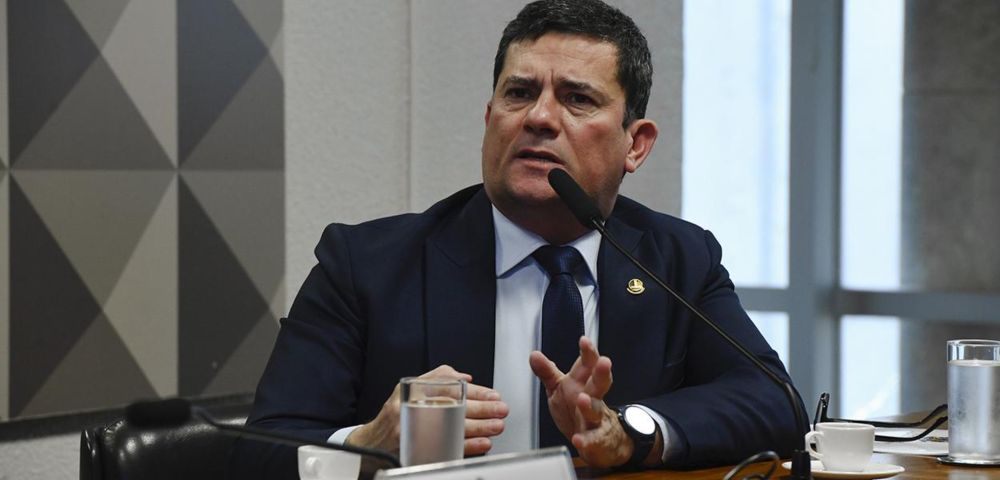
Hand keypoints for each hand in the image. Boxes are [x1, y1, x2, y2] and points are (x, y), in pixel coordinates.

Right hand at [346, 365, 507, 455]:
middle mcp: (413, 410)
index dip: (474, 392)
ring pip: (454, 429)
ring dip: (479, 427)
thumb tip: (466, 378)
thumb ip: (437, 378)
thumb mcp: (408, 389)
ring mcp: (416, 432)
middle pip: (454, 408)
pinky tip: (483, 443)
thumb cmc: (394, 415)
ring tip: (497, 425)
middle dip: (482, 409)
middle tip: (500, 409)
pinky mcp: (419, 451)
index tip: (493, 395)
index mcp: (412, 392)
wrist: (372, 444)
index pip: (448, 387)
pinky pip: (448, 449)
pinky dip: (468, 446)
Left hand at [530, 337, 658, 467]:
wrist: (598, 441)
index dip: (588, 352)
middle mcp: (593, 398)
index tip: (584, 341)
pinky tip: (579, 439)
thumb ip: (547, 372)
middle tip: (604, 362)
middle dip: (602, 373)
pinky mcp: (597, 440)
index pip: (587, 365)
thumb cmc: (575, 410)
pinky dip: (587, 440)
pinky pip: (594, 440)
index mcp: (583, 383)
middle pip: (600, 383)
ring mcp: (596, 419)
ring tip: (583, 399)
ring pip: (596, 410)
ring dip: (590, 405)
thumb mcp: (559, 388)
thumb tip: (534, 355)